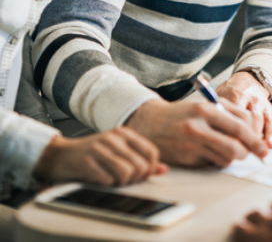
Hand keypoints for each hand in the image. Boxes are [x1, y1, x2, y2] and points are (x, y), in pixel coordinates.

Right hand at [34, 127, 166, 186]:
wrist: (60, 154)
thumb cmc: (92, 154)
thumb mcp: (119, 150)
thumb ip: (141, 158)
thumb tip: (163, 169)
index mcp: (125, 133)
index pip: (151, 152)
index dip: (150, 169)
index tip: (141, 175)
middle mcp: (115, 138)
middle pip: (140, 166)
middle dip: (136, 179)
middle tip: (125, 180)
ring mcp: (100, 148)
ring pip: (127, 173)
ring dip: (122, 183)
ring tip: (114, 180)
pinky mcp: (87, 161)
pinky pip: (108, 180)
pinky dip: (107, 184)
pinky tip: (101, 179)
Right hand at [125, 97, 267, 167]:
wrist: (149, 123)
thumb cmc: (182, 113)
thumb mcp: (203, 105)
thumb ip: (227, 113)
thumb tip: (252, 128)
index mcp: (206, 108)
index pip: (240, 123)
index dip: (255, 135)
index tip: (262, 142)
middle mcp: (199, 125)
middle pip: (236, 143)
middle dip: (252, 150)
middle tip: (260, 153)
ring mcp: (192, 143)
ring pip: (227, 157)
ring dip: (235, 157)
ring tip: (234, 152)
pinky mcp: (187, 158)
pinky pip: (212, 163)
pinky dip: (218, 161)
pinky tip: (214, 153)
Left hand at [216, 71, 271, 147]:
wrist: (247, 79)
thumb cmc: (229, 91)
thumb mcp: (219, 94)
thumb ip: (214, 108)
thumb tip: (208, 128)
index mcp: (237, 93)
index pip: (237, 111)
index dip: (234, 127)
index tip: (230, 142)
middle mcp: (252, 98)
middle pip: (254, 116)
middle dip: (252, 134)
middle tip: (249, 150)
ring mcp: (263, 104)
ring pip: (267, 119)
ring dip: (268, 134)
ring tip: (268, 147)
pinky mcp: (271, 109)